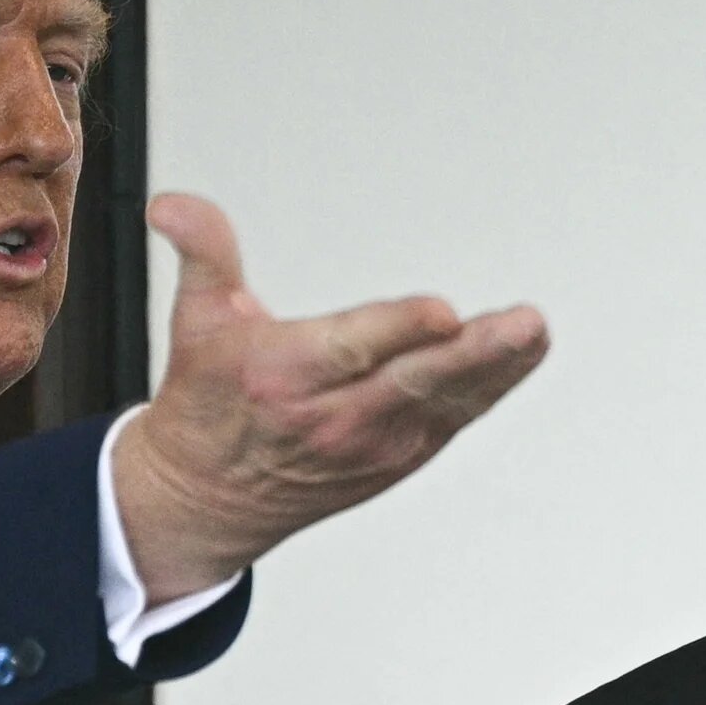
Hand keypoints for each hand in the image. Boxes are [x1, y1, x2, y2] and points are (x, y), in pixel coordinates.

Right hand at [113, 193, 549, 602]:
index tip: (445, 312)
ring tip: (533, 333)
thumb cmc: (208, 405)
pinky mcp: (401, 456)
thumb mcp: (195, 321)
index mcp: (284, 377)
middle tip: (523, 324)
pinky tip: (526, 354)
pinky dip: (492, 387)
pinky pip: (455, 418)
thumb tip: (172, 206)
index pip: (353, 350)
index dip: (401, 330)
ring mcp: (375, 443)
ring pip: (446, 403)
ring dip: (497, 368)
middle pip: (416, 381)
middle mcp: (335, 417)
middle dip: (475, 354)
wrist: (208, 498)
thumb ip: (203, 254)